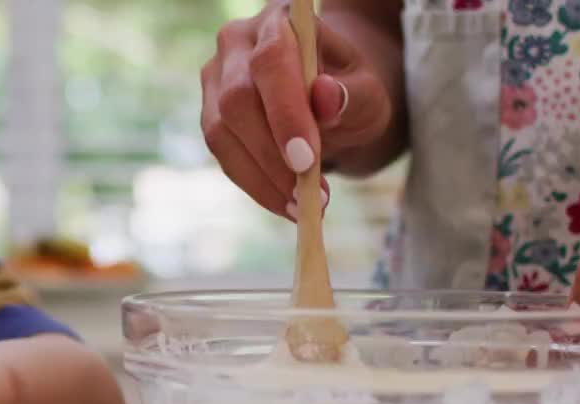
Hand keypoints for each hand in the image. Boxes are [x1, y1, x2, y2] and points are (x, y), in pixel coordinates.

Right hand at [201, 1, 391, 219]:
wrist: (328, 96)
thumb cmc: (350, 89)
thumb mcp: (369, 91)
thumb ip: (353, 94)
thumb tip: (326, 98)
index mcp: (280, 21)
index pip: (272, 61)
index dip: (284, 113)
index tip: (306, 161)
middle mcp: (237, 43)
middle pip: (236, 100)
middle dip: (270, 154)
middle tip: (308, 194)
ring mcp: (216, 79)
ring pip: (220, 132)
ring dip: (261, 177)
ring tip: (301, 205)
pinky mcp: (210, 114)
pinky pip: (223, 154)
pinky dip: (253, 184)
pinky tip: (284, 202)